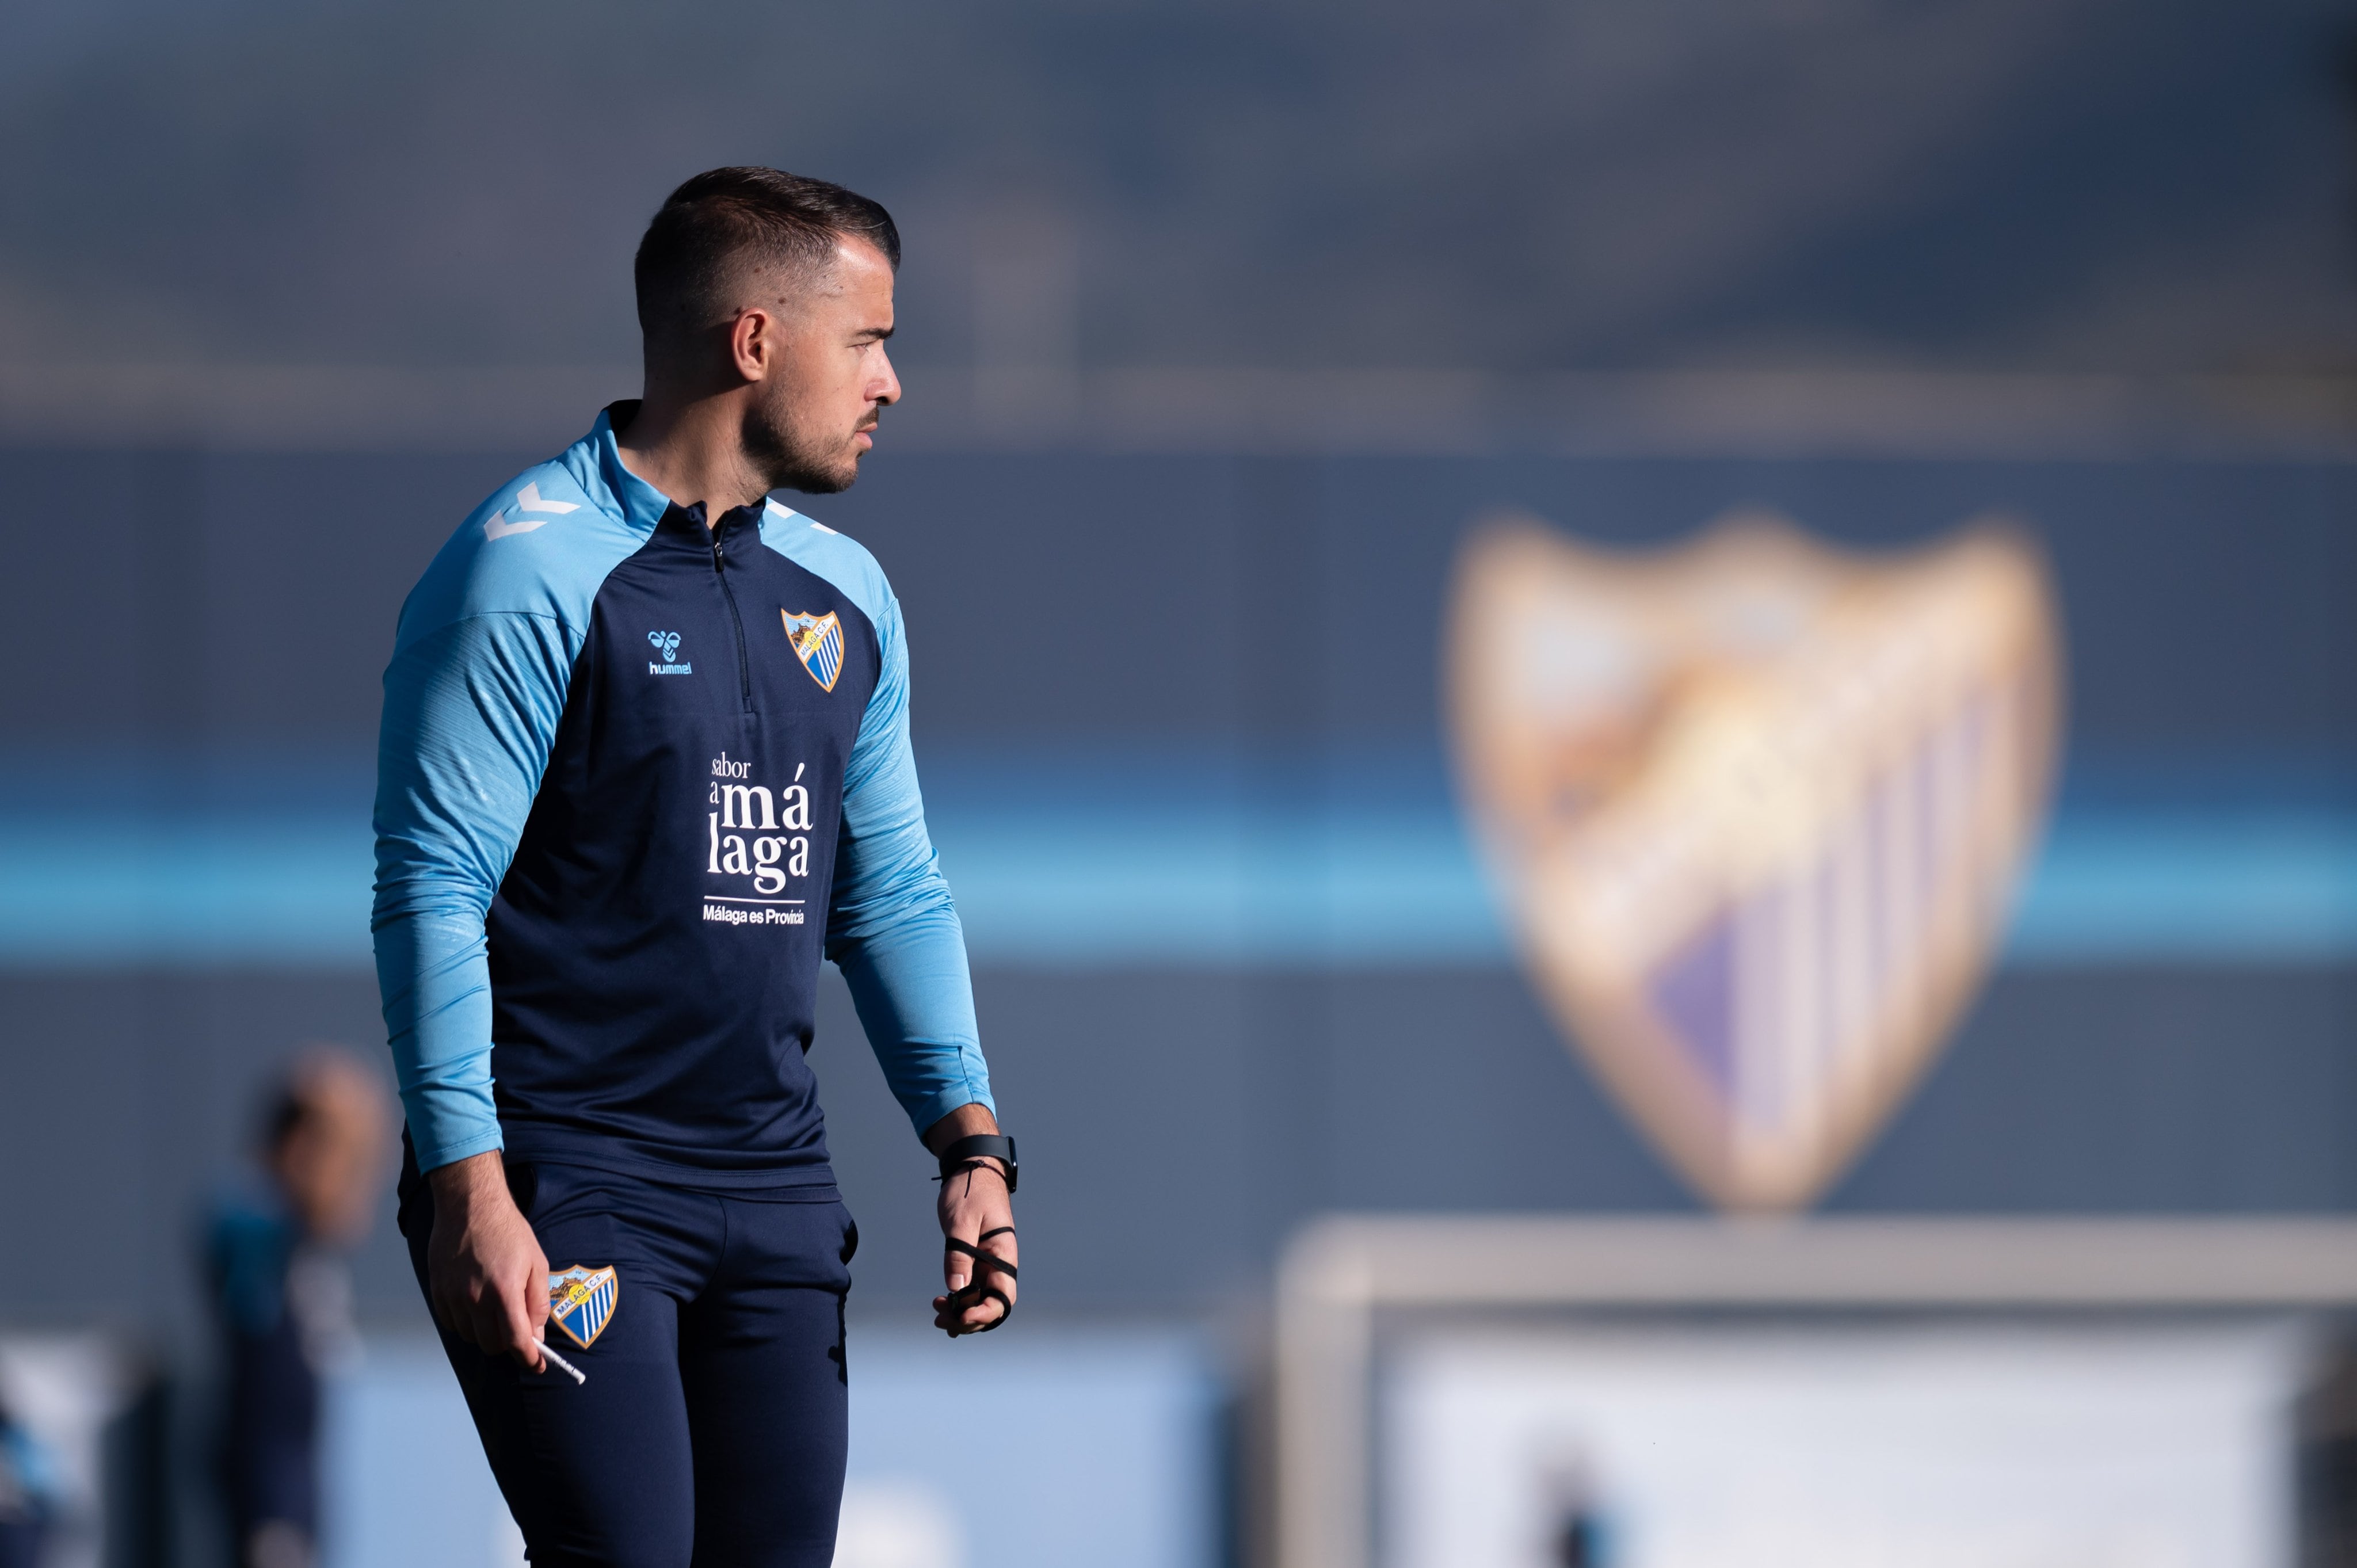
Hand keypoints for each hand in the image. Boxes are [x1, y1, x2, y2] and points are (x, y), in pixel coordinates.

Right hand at [425, 1151, 549, 1370]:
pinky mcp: (437, 1291)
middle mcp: (476, 1298)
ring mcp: (453, 1296)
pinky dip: (466, 1323)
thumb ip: (538, 1302)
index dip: (529, 1358)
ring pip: (471, 1337)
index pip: (516, 1341)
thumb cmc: (509, 1232)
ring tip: (496, 1311)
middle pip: (492, 1345)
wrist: (470, 1206)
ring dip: (486, 1333)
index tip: (537, 1365)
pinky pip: (452, 1324)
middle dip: (508, 1344)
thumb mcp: (537, 1262)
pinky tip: (475, 1305)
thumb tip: (537, 1335)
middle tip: (517, 1329)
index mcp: (505, 1291)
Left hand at [931, 1158, 1016, 1336]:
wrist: (971, 1167)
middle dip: (969, 1319)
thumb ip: (959, 1255)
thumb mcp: (962, 1221)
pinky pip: (971, 1286)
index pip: (1003, 1296)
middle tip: (942, 1321)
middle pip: (991, 1303)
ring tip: (939, 1316)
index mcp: (1003, 1254)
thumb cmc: (970, 1190)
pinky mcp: (975, 1257)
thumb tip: (956, 1288)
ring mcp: (987, 1261)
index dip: (985, 1313)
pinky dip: (959, 1299)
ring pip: (980, 1298)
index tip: (962, 1316)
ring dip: (962, 1312)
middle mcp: (998, 1263)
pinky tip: (944, 1303)